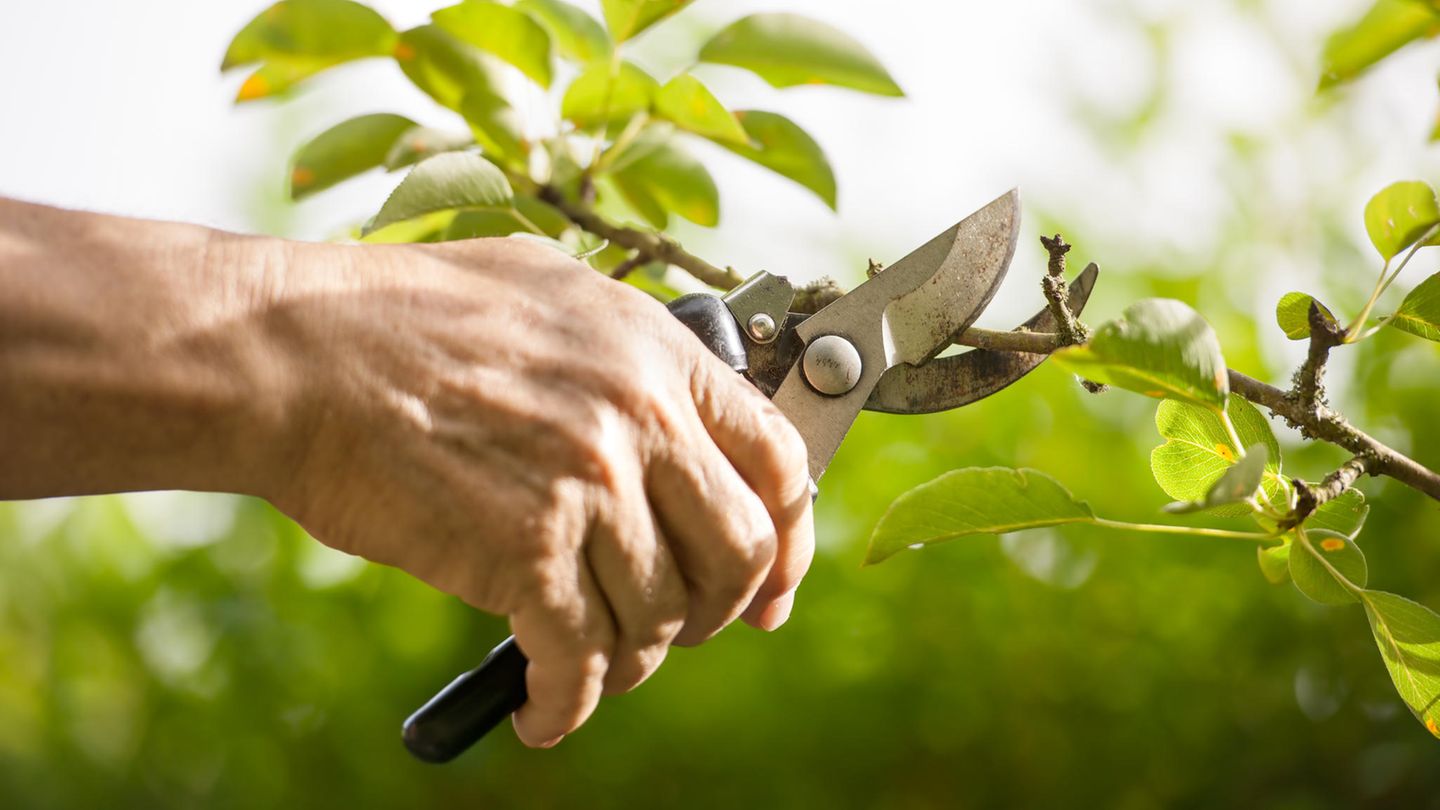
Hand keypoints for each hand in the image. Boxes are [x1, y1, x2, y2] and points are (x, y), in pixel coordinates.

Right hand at [266, 237, 814, 746]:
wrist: (297, 353)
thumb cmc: (403, 315)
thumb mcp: (547, 289)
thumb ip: (626, 348)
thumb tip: (674, 403)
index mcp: (657, 353)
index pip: (779, 460)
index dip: (790, 538)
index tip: (773, 586)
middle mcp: (641, 419)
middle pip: (740, 553)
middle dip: (720, 611)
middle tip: (685, 629)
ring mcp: (588, 486)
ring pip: (661, 617)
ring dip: (634, 660)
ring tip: (595, 664)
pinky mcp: (524, 552)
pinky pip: (581, 659)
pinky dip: (568, 705)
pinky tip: (544, 712)